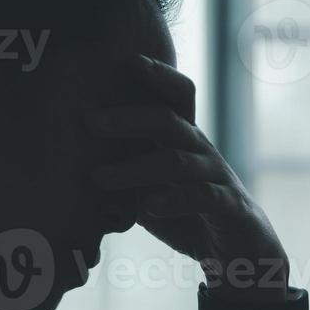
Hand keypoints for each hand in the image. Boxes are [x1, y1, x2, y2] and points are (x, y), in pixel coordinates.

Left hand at [86, 55, 288, 297]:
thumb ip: (122, 175)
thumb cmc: (188, 214)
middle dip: (127, 118)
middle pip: (168, 120)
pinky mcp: (228, 206)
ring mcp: (216, 176)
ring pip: (176, 161)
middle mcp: (202, 149)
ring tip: (98, 179)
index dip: (157, 75)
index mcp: (184, 138)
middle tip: (87, 123)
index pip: (177, 94)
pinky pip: (201, 197)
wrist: (240, 249)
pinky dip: (172, 200)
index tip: (126, 60)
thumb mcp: (150, 189)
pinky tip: (146, 206)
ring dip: (134, 168)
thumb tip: (69, 166)